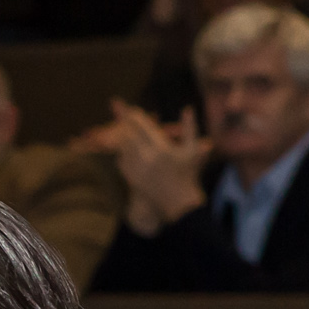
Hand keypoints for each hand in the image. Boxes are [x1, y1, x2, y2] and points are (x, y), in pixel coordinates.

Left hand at [101, 99, 209, 232]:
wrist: (177, 201)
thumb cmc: (189, 173)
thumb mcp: (193, 149)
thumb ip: (190, 127)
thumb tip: (187, 108)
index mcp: (161, 149)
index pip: (143, 127)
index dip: (135, 116)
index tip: (130, 108)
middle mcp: (146, 158)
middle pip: (129, 134)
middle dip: (123, 120)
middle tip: (116, 107)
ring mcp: (136, 169)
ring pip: (123, 147)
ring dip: (120, 134)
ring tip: (116, 123)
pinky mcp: (131, 178)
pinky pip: (121, 160)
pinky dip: (121, 150)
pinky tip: (120, 144)